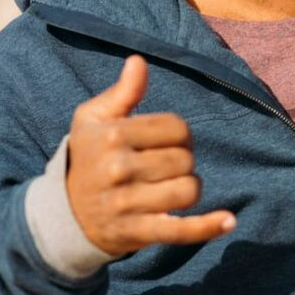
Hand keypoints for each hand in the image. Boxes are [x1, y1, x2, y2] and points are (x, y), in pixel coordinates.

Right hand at [65, 55, 235, 255]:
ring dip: (189, 188)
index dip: (180, 133)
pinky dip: (208, 227)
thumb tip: (139, 62)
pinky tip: (228, 221)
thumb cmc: (88, 157)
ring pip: (189, 190)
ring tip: (172, 187)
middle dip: (184, 160)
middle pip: (185, 158)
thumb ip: (122, 92)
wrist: (65, 213)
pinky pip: (181, 230)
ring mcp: (128, 203)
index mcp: (113, 136)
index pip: (177, 127)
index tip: (166, 142)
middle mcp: (119, 169)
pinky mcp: (137, 232)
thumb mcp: (93, 120)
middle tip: (165, 167)